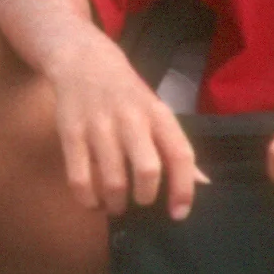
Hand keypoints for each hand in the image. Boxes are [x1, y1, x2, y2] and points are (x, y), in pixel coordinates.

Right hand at [48, 41, 203, 218]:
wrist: (83, 60)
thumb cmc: (127, 93)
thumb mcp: (156, 111)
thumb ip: (175, 147)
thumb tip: (202, 183)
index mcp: (158, 115)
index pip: (180, 154)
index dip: (183, 189)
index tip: (179, 214)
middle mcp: (131, 120)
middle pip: (148, 170)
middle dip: (146, 198)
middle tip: (140, 203)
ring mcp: (99, 127)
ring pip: (113, 180)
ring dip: (116, 204)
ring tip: (115, 205)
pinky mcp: (71, 134)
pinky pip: (79, 178)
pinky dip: (88, 199)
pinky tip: (93, 201)